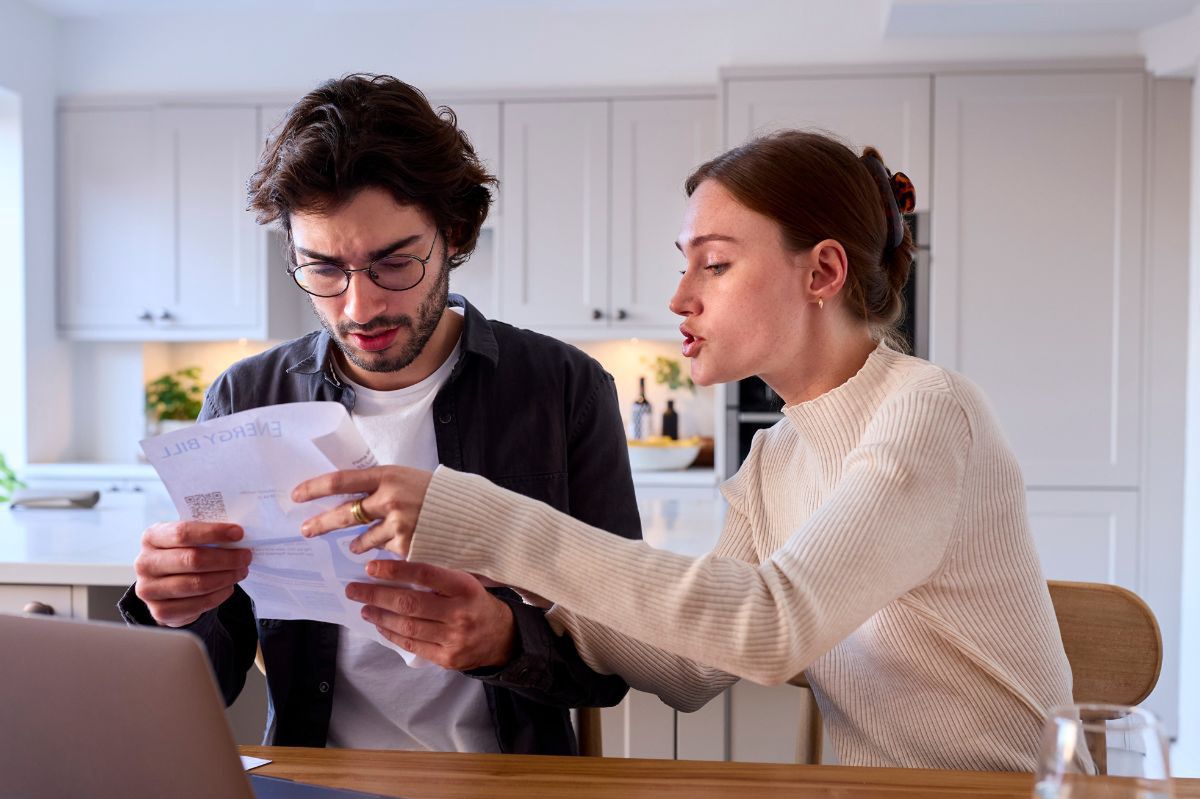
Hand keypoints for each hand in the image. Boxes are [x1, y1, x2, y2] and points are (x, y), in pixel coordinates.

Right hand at [133, 521, 251, 627]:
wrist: (166, 586)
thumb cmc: (182, 554)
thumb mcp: (187, 540)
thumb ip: (205, 535)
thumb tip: (237, 535)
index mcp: (151, 537)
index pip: (183, 532)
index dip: (213, 532)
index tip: (238, 533)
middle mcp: (144, 563)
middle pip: (192, 559)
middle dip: (226, 558)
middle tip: (246, 556)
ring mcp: (149, 590)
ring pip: (197, 584)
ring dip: (226, 577)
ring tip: (241, 571)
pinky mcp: (160, 611)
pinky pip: (198, 604)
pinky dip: (219, 595)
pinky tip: (228, 587)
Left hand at [293, 466, 432, 556]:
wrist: (469, 513)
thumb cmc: (436, 493)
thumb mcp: (406, 478)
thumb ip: (379, 486)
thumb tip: (347, 495)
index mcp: (387, 476)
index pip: (341, 481)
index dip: (315, 488)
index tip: (297, 495)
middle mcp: (389, 499)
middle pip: (344, 514)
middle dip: (321, 523)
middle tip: (306, 530)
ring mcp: (397, 524)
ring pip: (363, 539)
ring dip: (356, 544)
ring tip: (354, 546)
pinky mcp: (405, 546)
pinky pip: (384, 551)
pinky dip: (384, 549)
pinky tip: (392, 546)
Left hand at [347, 560, 514, 670]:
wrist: (503, 637)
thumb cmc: (477, 602)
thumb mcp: (466, 582)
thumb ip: (438, 577)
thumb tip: (395, 569)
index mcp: (465, 588)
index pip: (425, 575)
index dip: (395, 571)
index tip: (371, 567)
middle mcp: (460, 613)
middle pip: (410, 604)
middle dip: (376, 596)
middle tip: (354, 590)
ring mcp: (453, 639)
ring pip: (407, 627)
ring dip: (380, 616)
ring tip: (364, 608)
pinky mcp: (447, 659)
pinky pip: (412, 645)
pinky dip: (392, 634)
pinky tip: (381, 625)